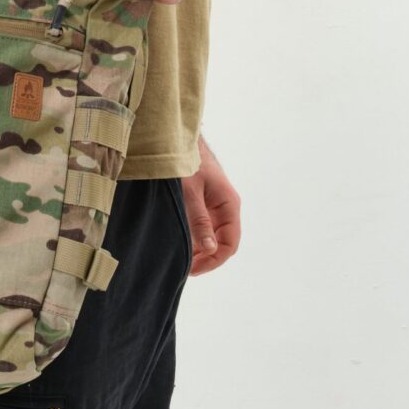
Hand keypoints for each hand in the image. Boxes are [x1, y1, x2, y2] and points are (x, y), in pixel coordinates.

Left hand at [181, 133, 240, 275]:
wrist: (178, 139)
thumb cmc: (186, 162)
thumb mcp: (190, 194)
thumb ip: (199, 221)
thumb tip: (210, 249)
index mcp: (229, 204)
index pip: (230, 243)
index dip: (214, 261)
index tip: (193, 270)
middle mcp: (226, 207)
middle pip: (223, 242)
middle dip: (206, 258)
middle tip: (184, 268)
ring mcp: (216, 205)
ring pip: (213, 236)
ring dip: (200, 250)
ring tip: (179, 258)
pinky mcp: (204, 203)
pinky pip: (205, 227)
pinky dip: (195, 238)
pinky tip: (180, 243)